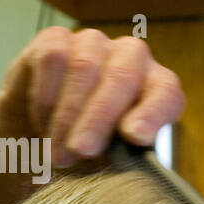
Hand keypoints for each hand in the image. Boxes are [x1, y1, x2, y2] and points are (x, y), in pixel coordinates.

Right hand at [0, 27, 184, 172]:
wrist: (37, 142)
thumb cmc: (86, 155)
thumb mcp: (112, 164)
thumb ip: (126, 156)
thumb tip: (127, 154)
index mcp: (158, 89)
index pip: (167, 94)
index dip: (152, 113)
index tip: (135, 137)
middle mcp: (132, 59)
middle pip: (122, 78)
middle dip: (99, 118)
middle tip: (82, 151)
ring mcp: (94, 44)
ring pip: (84, 67)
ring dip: (67, 114)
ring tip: (58, 151)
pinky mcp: (56, 39)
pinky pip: (52, 59)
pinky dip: (45, 97)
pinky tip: (41, 124)